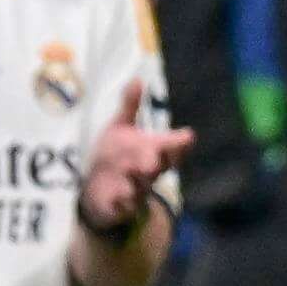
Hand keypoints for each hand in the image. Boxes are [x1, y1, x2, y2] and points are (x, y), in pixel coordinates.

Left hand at [76, 83, 187, 235]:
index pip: (172, 148)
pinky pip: (124, 206)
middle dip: (161, 159)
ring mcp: (137, 189)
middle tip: (161, 151)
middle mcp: (149, 171)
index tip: (187, 136)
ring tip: (136, 169)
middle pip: (160, 166)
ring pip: (143, 185)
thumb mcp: (120, 129)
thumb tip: (138, 79)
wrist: (99, 188)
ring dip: (140, 178)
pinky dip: (123, 203)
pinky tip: (120, 198)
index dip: (180, 143)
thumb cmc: (115, 156)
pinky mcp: (121, 206)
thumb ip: (130, 107)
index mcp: (153, 152)